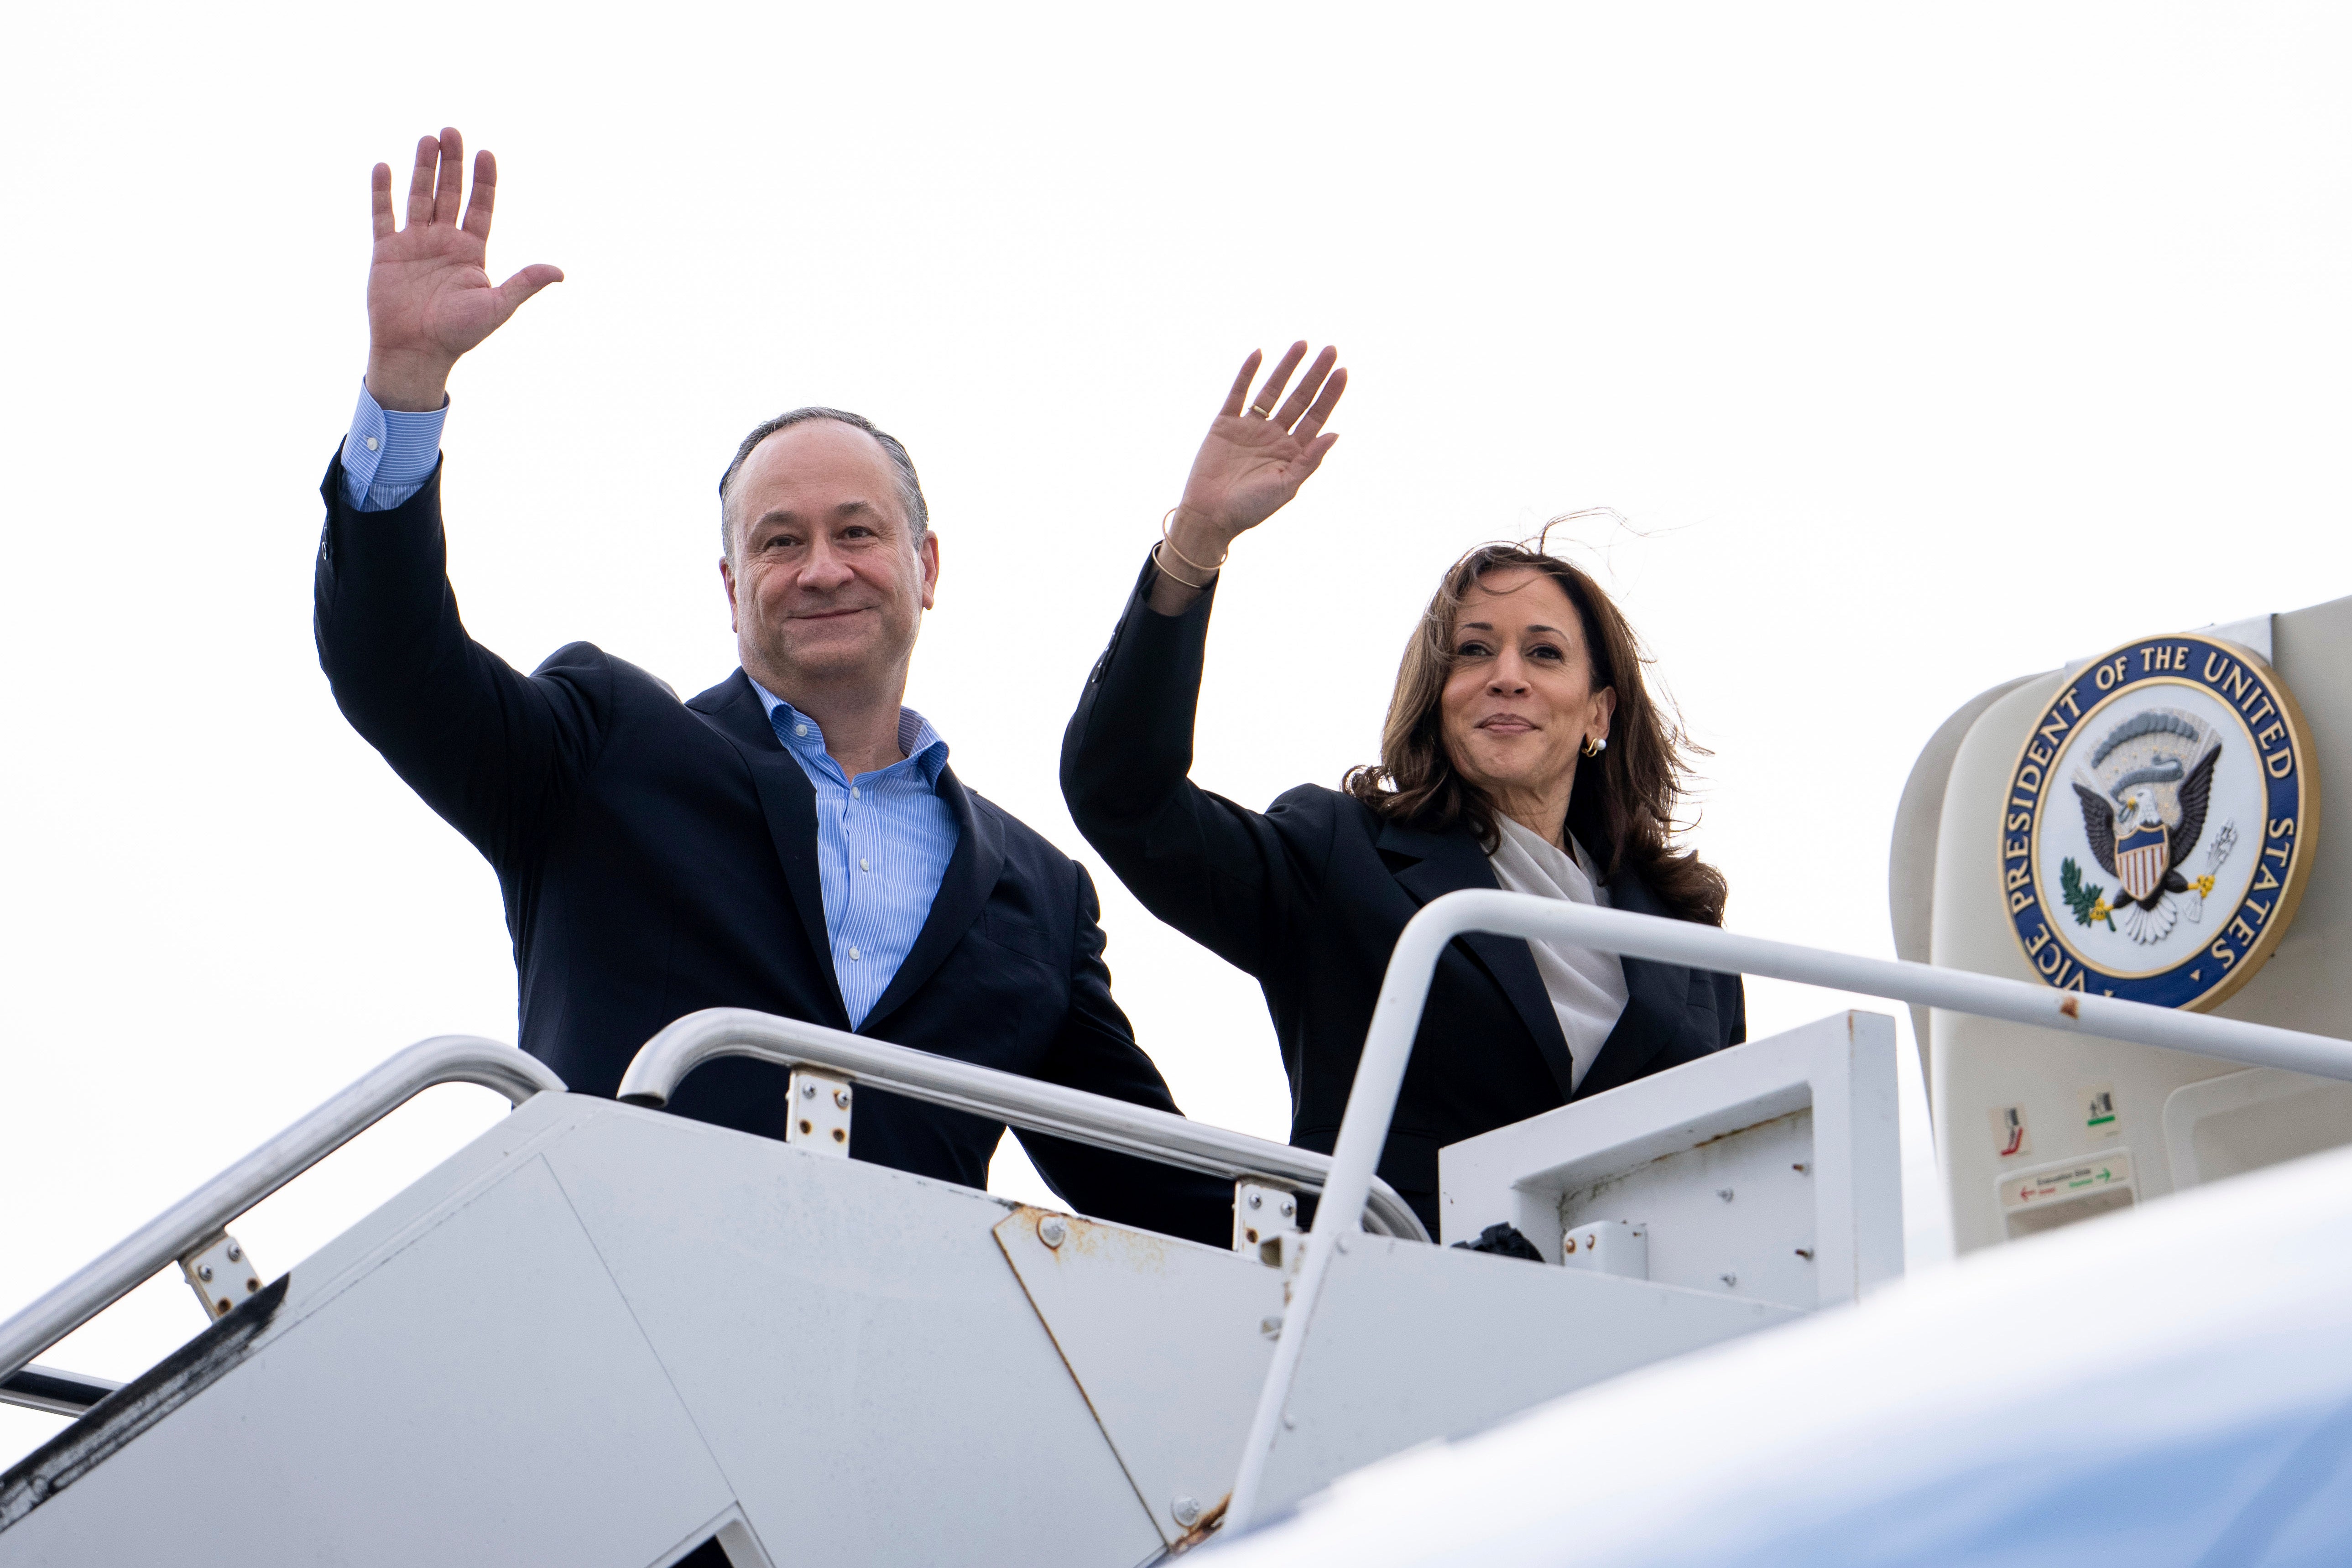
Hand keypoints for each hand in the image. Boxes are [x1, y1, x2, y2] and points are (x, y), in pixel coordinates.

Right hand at [364, 128, 562, 410]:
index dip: (484, 181)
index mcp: (471, 252)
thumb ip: (524, 284)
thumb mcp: (496, 307)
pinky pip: (383, 216)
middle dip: (452, 163)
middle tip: (452, 131)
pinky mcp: (387, 251)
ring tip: (428, 139)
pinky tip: (385, 167)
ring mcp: (414, 243)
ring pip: (419, 197)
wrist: (416, 353)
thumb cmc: (458, 334)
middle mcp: (444, 242)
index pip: (480, 207)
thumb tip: (560, 272)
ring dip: (423, 169)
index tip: (486, 153)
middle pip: (450, 193)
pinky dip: (382, 192)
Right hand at [1172, 342, 1346, 548]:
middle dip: (1315, 374)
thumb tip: (1336, 433)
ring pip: (1272, 391)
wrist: (1210, 516)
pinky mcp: (1225, 424)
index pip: (1316, 416)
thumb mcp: (1286, 487)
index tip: (1343, 371)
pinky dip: (1247, 374)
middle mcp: (1274, 436)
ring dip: (1286, 368)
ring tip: (1302, 344)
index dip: (1330, 394)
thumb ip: (1310, 460)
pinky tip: (1259, 354)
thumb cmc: (1250, 509)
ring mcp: (1250, 428)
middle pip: (1299, 398)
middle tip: (1331, 349)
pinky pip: (1238, 394)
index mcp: (1292, 451)